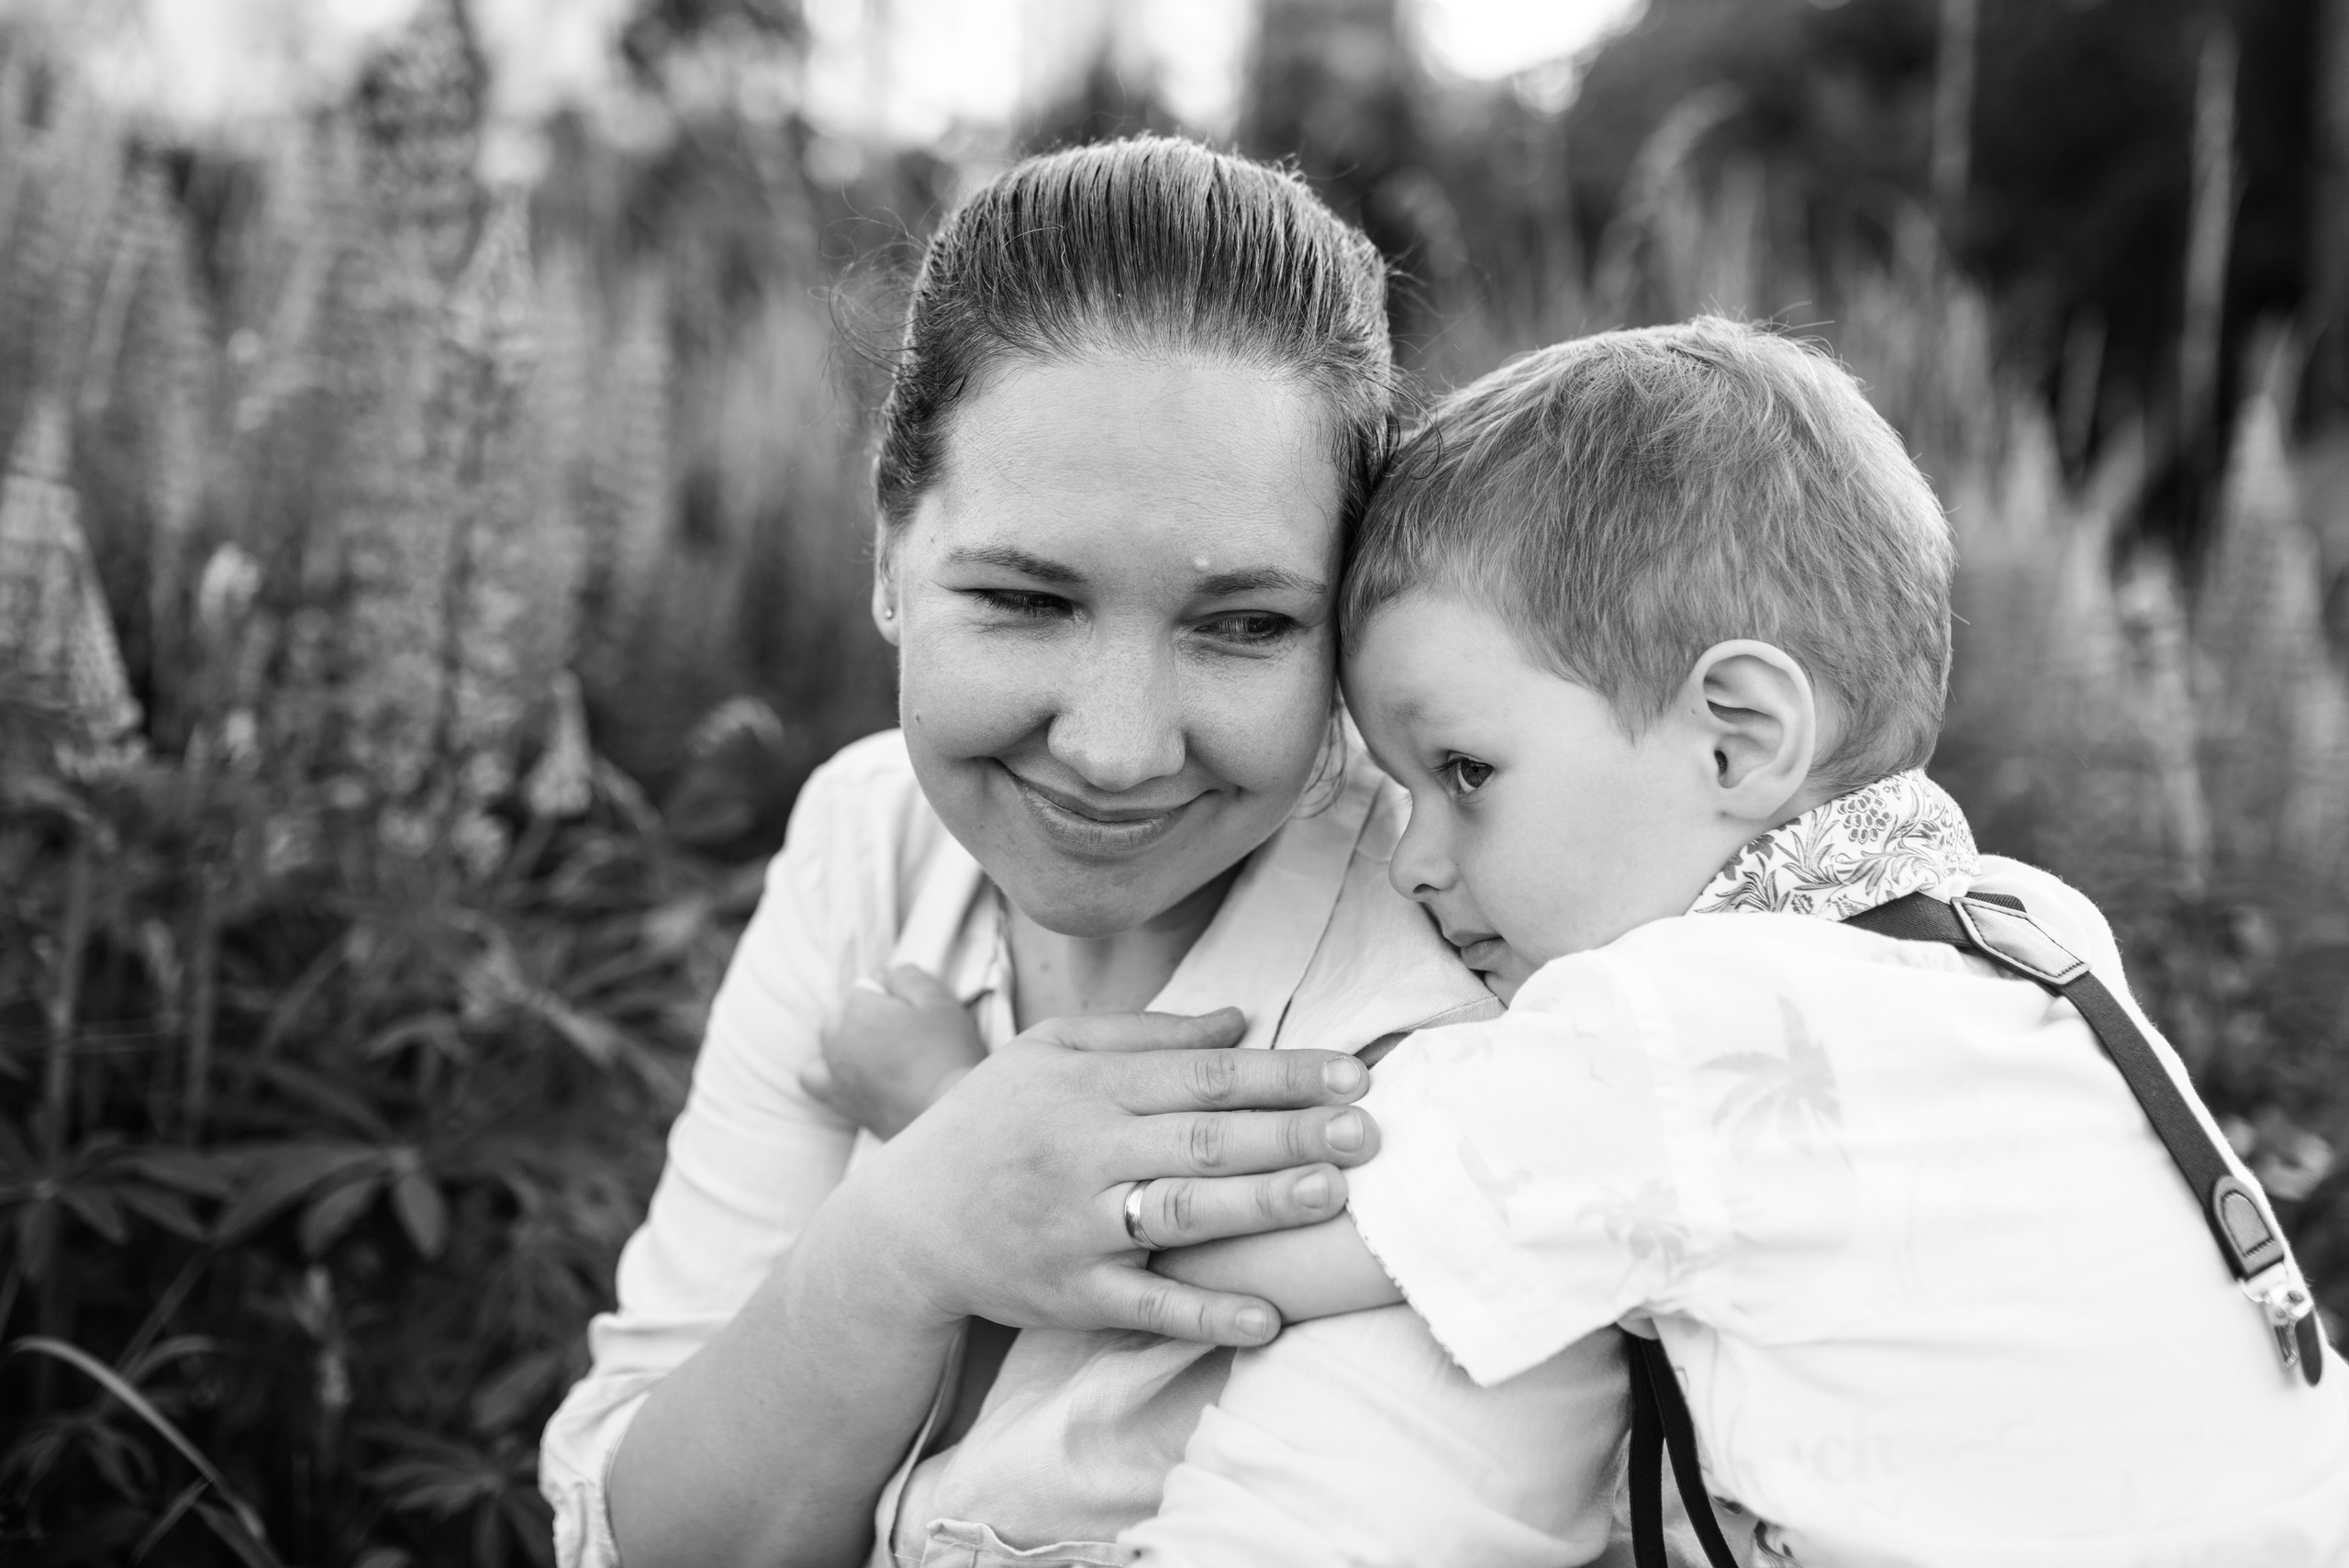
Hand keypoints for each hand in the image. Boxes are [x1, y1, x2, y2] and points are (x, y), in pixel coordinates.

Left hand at [803, 965, 985, 1138]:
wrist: (946, 1117)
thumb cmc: (946, 1057)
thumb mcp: (939, 1001)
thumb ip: (907, 976)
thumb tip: (886, 974)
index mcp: (857, 1010)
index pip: (865, 987)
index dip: (894, 997)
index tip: (916, 1013)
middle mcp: (836, 1039)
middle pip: (844, 1013)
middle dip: (869, 1017)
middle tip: (907, 1034)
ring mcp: (834, 1072)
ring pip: (828, 1040)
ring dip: (846, 1040)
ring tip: (880, 1051)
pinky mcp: (839, 1101)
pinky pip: (813, 1077)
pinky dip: (825, 1071)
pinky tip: (852, 1073)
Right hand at [818, 1007, 1378, 1348]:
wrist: (904, 1224)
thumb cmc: (989, 1123)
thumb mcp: (1050, 1053)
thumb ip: (1147, 1034)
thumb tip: (1241, 1020)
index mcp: (1089, 1085)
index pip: (1204, 1074)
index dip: (1282, 1072)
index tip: (1354, 1072)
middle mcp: (1086, 1151)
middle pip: (1205, 1137)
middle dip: (1291, 1132)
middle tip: (1368, 1131)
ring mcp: (1079, 1226)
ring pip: (1183, 1213)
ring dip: (1261, 1204)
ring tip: (1331, 1195)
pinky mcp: (1073, 1294)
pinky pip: (1147, 1307)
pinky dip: (1206, 1314)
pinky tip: (1267, 1318)